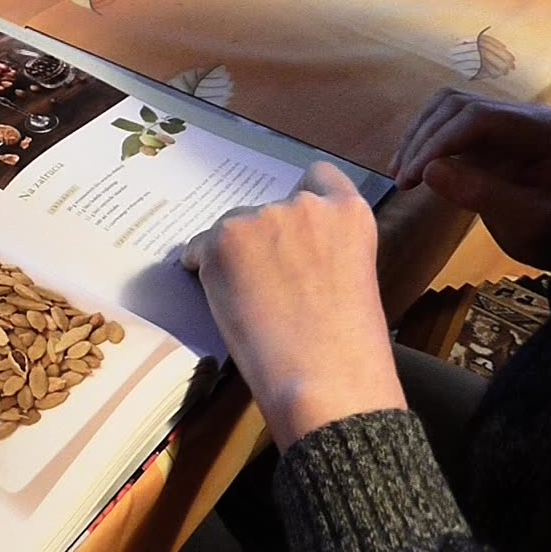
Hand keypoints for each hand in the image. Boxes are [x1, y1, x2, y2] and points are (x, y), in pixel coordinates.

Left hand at [183, 163, 405, 449]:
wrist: (324, 374)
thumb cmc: (347, 346)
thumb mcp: (353, 276)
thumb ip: (325, 248)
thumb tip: (285, 254)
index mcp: (349, 211)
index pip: (317, 177)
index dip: (298, 205)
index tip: (290, 231)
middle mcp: (304, 204)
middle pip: (265, 209)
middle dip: (261, 240)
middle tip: (266, 285)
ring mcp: (261, 219)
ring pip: (230, 228)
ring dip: (232, 256)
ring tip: (249, 302)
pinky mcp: (222, 240)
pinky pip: (198, 248)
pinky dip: (201, 269)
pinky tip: (222, 299)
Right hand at [389, 89, 550, 282]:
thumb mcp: (527, 224)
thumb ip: (483, 195)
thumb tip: (429, 170)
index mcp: (546, 131)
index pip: (480, 117)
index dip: (438, 142)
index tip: (411, 177)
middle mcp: (527, 117)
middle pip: (460, 106)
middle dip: (424, 139)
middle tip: (403, 181)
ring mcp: (507, 123)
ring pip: (449, 108)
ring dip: (419, 137)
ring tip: (401, 174)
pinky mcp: (490, 136)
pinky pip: (449, 124)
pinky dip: (424, 141)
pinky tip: (412, 168)